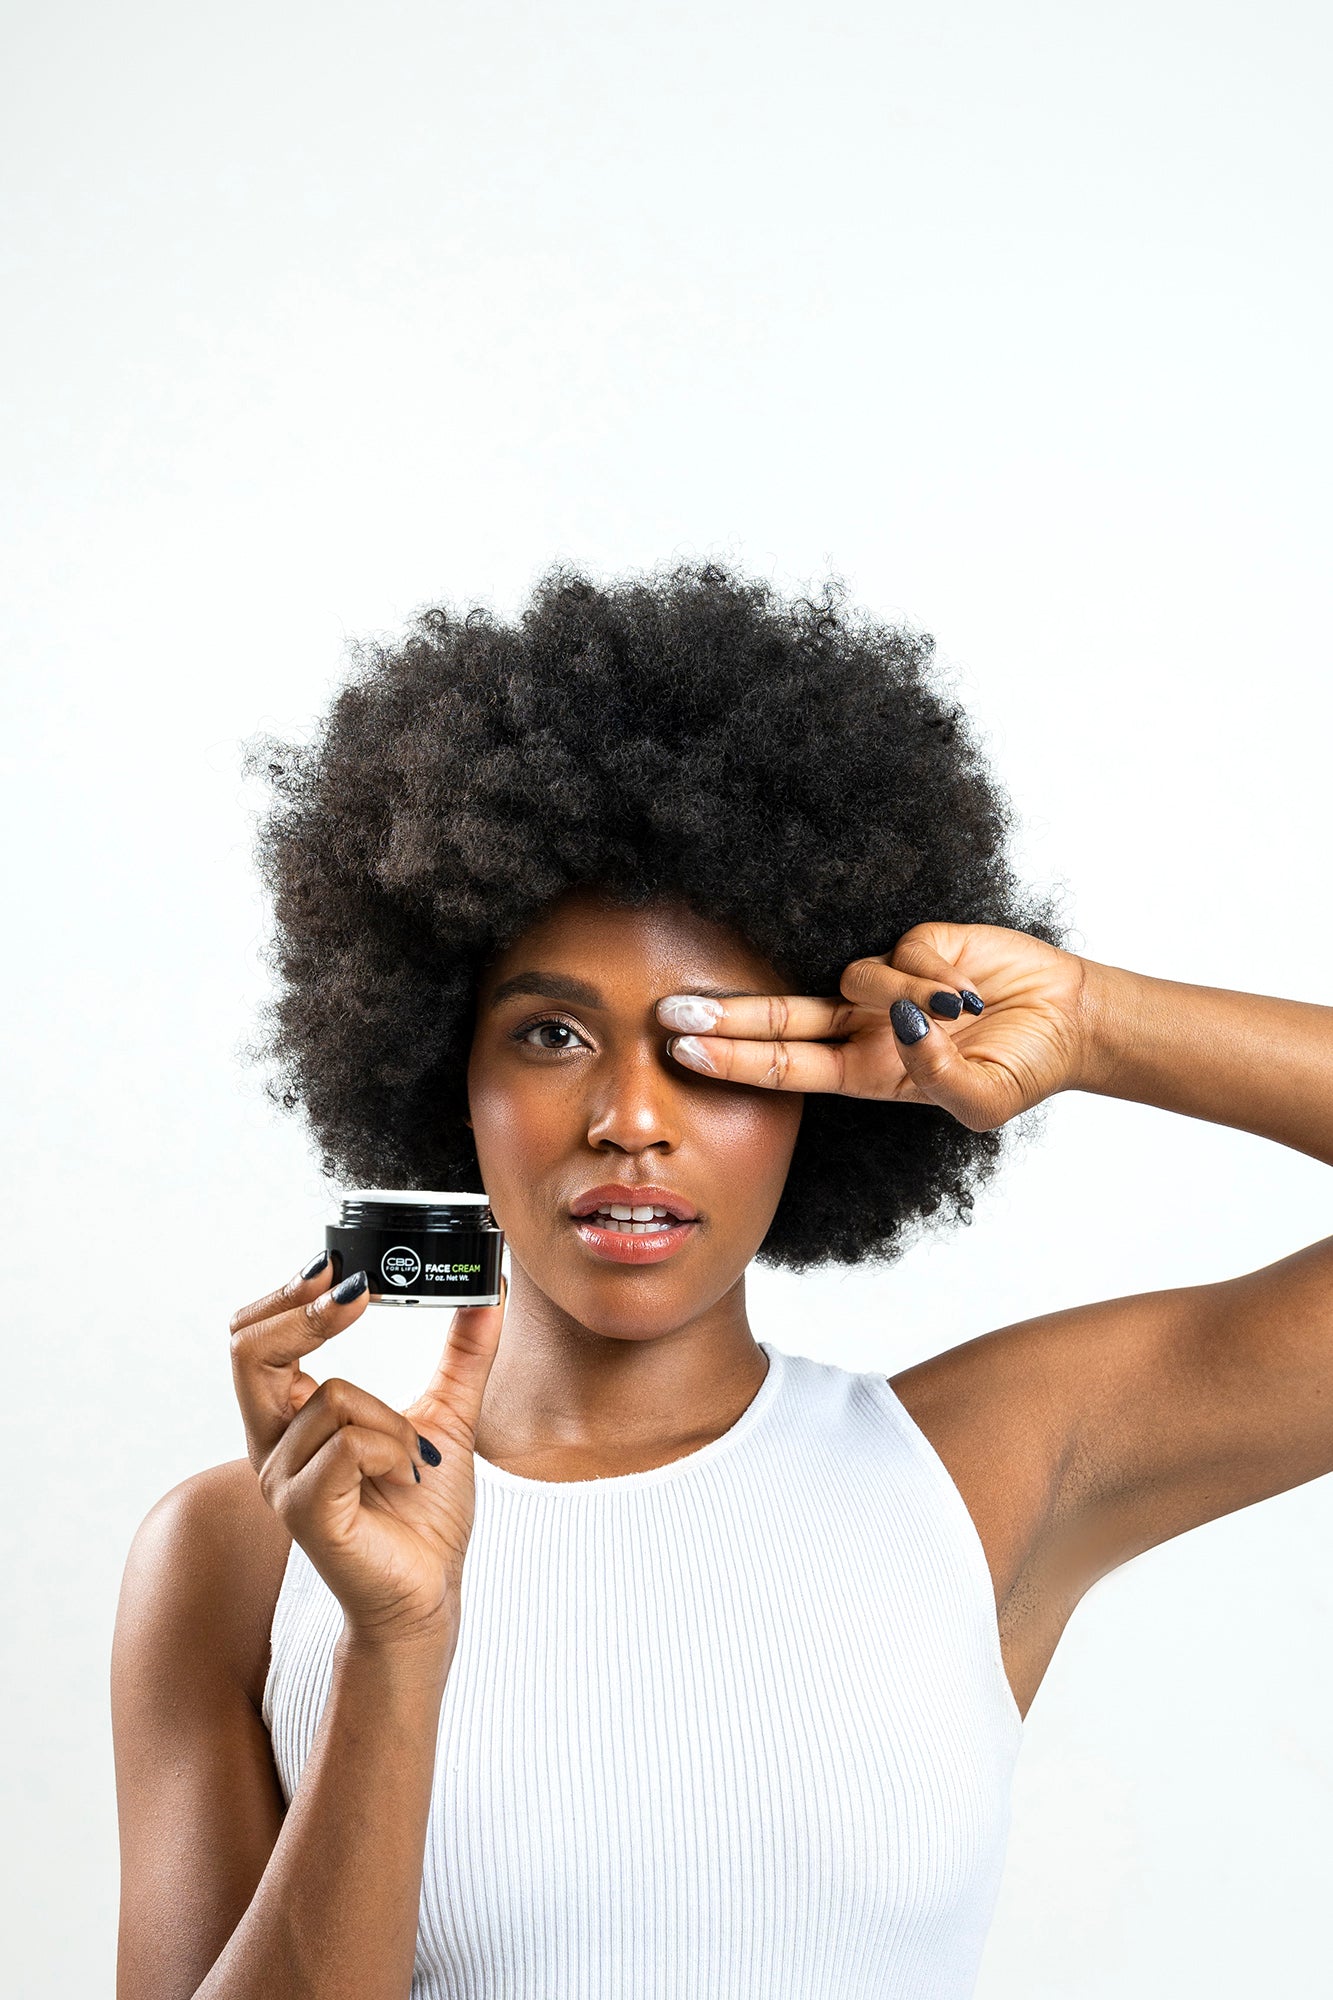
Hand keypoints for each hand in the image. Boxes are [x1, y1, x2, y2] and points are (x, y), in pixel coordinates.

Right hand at [229, 1259, 506, 1645]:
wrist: (431, 1591)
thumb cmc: (424, 1515)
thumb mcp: (449, 1413)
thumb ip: (465, 1351)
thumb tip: (490, 1291)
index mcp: (293, 1417)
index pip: (255, 1339)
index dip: (286, 1296)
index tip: (337, 1265)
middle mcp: (273, 1445)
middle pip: (249, 1351)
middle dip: (304, 1312)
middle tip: (360, 1294)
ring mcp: (281, 1480)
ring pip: (332, 1397)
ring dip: (393, 1419)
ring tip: (413, 1460)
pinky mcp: (304, 1511)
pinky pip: (349, 1443)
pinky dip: (392, 1448)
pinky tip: (405, 1476)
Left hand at [657, 922, 1091, 1131]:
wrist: (1071, 1020)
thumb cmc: (1022, 1069)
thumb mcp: (983, 1102)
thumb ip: (939, 1080)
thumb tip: (902, 1035)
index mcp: (864, 1072)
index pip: (782, 1066)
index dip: (732, 1061)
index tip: (683, 1051)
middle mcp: (862, 1027)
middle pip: (777, 1018)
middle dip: (724, 1017)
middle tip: (668, 1013)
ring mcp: (885, 985)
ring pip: (856, 978)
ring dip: (902, 995)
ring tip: (963, 1011)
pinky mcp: (916, 944)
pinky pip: (903, 951)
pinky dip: (936, 974)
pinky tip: (971, 989)